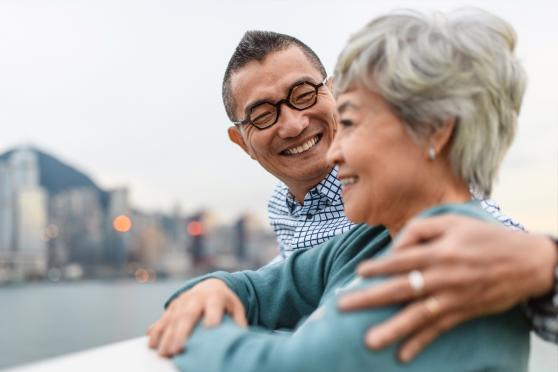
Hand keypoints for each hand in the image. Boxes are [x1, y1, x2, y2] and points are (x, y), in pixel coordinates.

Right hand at [147, 278, 246, 356]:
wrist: (210, 286)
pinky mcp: (172, 307)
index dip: (212, 315)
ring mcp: (182, 302)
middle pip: (188, 315)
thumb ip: (238, 321)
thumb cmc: (225, 302)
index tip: (211, 327)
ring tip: (163, 353)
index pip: (214, 306)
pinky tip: (152, 344)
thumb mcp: (235, 307)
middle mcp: (196, 298)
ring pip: (172, 319)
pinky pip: (162, 320)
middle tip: (177, 350)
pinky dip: (156, 332)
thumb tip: (242, 338)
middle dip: (181, 332)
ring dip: (166, 336)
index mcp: (215, 296)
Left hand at [338, 215, 556, 361]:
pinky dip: (420, 343)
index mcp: (438, 251)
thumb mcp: (453, 221)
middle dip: (368, 299)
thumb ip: (419, 229)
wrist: (527, 262)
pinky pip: (437, 329)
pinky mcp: (462, 312)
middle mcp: (441, 276)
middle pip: (398, 289)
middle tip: (343, 308)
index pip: (400, 260)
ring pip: (416, 315)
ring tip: (368, 341)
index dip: (377, 267)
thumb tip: (394, 248)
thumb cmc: (485, 237)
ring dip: (391, 329)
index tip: (358, 273)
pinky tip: (402, 354)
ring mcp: (451, 297)